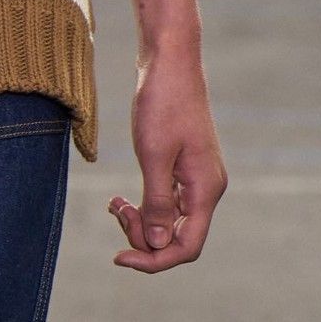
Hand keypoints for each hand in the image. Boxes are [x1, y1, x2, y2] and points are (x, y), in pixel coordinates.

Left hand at [107, 44, 227, 270]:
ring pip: (169, 221)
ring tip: (114, 203)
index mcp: (205, 190)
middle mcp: (207, 189)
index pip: (186, 247)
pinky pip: (166, 201)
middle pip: (176, 237)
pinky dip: (144, 204)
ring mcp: (196, 178)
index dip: (154, 260)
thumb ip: (156, 201)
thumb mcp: (153, 153)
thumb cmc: (162, 102)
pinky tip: (121, 199)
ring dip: (140, 220)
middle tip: (115, 208)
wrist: (170, 61)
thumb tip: (155, 244)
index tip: (118, 257)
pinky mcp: (185, 167)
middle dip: (143, 236)